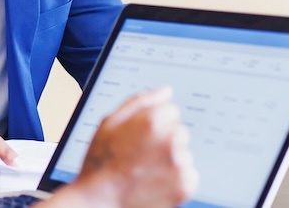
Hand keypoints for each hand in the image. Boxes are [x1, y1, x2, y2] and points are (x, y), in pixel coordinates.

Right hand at [44, 88, 197, 207]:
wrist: (100, 202)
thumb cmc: (101, 162)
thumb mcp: (109, 122)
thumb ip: (140, 101)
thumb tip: (165, 91)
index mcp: (153, 120)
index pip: (170, 110)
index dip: (153, 123)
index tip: (140, 137)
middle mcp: (170, 139)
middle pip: (179, 131)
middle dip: (164, 140)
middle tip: (141, 156)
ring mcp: (180, 163)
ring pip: (183, 153)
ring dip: (170, 160)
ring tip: (145, 171)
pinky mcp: (186, 185)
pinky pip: (188, 174)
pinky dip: (175, 179)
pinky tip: (155, 182)